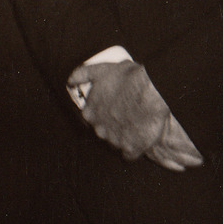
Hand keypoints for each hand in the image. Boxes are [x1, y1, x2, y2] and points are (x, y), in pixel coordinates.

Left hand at [69, 60, 199, 169]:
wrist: (152, 91)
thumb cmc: (128, 78)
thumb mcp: (101, 70)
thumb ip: (82, 75)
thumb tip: (70, 82)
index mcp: (90, 113)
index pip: (93, 119)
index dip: (105, 113)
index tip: (115, 107)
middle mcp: (99, 130)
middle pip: (105, 131)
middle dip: (114, 125)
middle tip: (128, 114)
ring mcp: (114, 141)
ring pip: (117, 142)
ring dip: (125, 135)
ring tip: (137, 123)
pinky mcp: (130, 149)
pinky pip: (130, 153)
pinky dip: (135, 147)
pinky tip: (141, 136)